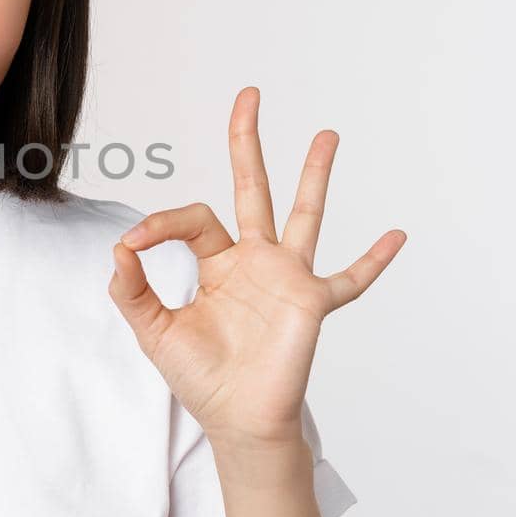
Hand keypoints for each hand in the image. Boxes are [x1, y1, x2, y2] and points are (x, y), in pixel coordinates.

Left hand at [108, 86, 405, 452]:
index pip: (192, 220)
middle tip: (249, 96)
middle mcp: (255, 260)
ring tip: (325, 134)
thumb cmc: (201, 377)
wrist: (237, 420)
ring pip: (304, 214)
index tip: (133, 244)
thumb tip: (118, 248)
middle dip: (248, 142)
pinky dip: (373, 260)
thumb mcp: (153, 331)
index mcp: (217, 263)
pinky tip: (397, 235)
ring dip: (314, 175)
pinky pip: (349, 279)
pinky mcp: (312, 304)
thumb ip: (131, 290)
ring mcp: (287, 278)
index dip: (160, 225)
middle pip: (252, 188)